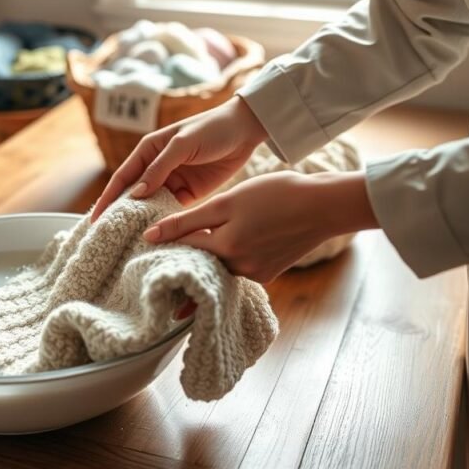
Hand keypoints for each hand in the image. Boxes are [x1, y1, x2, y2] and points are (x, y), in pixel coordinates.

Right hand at [91, 96, 267, 221]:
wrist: (245, 131)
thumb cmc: (211, 129)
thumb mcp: (182, 145)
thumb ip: (159, 169)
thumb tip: (135, 194)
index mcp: (148, 150)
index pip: (122, 177)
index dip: (108, 198)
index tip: (96, 220)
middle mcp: (156, 167)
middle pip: (133, 194)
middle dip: (121, 213)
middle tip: (108, 237)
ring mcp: (172, 181)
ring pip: (151, 205)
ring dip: (143, 220)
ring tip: (131, 241)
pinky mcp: (189, 193)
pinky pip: (171, 210)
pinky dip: (165, 221)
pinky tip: (159, 235)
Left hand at [143, 171, 378, 282]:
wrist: (324, 205)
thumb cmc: (276, 194)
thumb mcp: (228, 201)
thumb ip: (188, 220)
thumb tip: (152, 236)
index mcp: (225, 249)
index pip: (183, 252)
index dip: (164, 247)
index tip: (144, 248)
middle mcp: (239, 269)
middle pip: (201, 266)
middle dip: (182, 265)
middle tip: (157, 269)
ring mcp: (257, 273)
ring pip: (220, 268)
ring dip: (206, 262)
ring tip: (188, 255)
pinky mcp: (270, 272)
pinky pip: (240, 267)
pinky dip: (229, 259)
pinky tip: (226, 247)